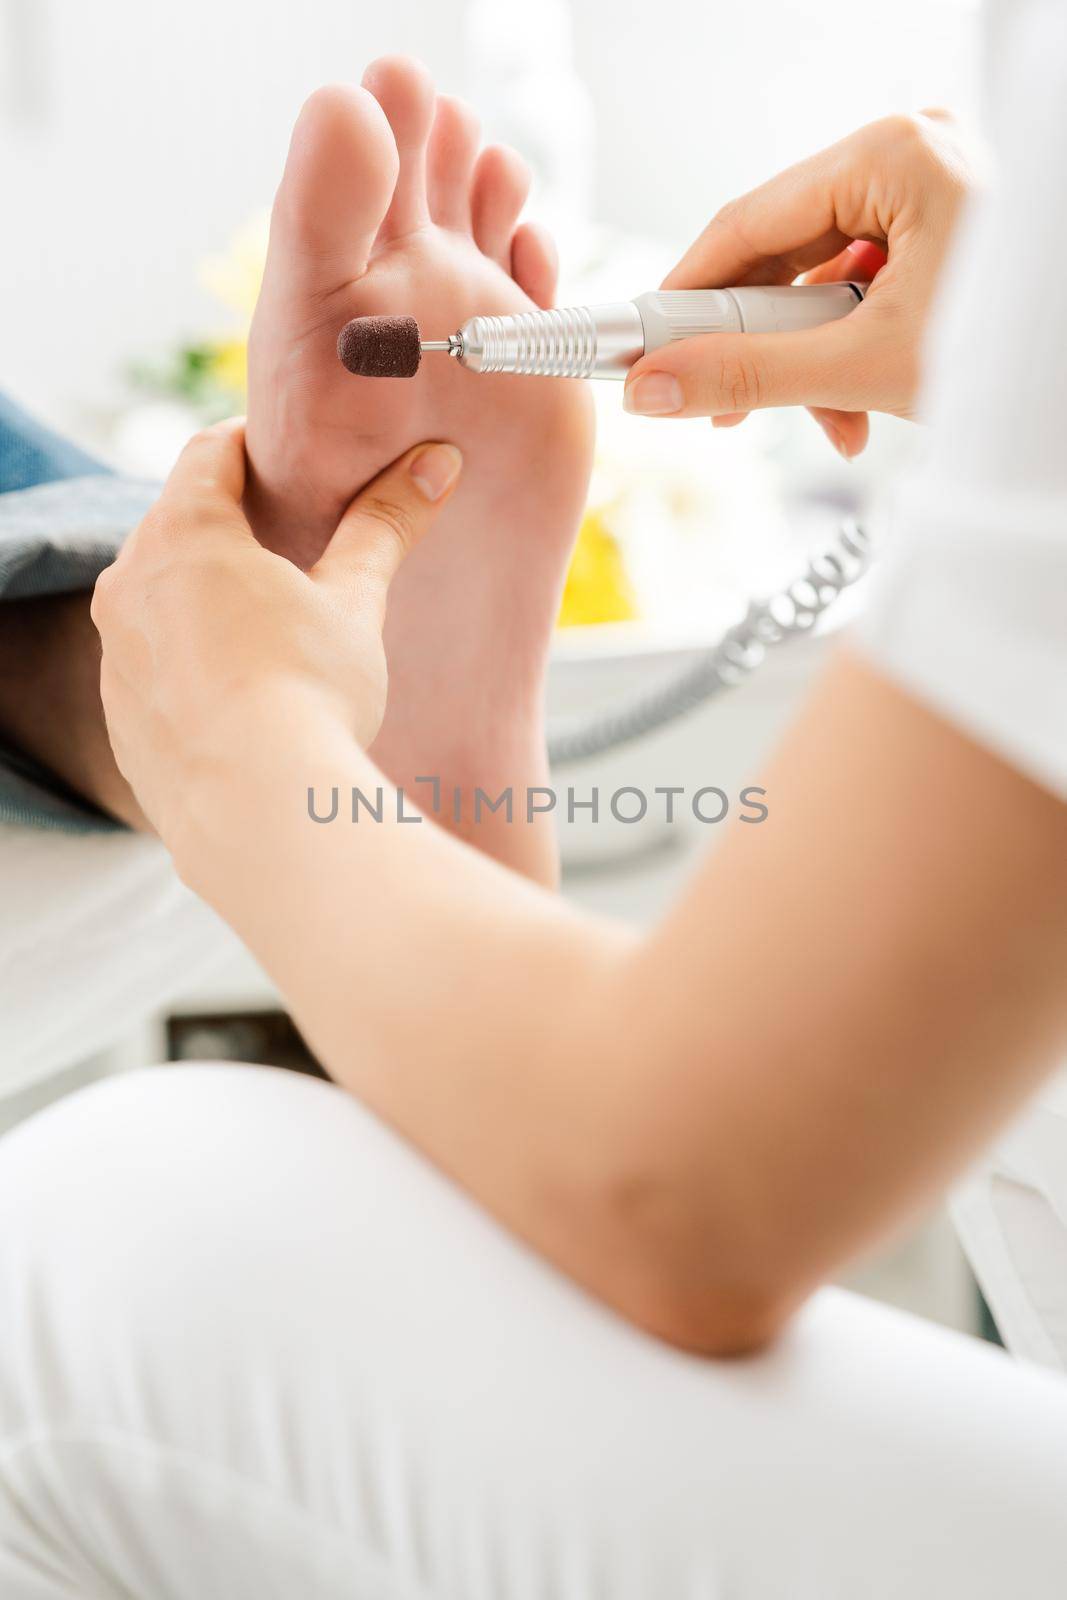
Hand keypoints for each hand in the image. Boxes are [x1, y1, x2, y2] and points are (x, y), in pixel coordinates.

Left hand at [91, 419, 460, 843]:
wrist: (258, 817)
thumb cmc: (311, 694)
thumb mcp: (356, 602)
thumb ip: (385, 526)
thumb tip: (437, 462)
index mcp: (183, 535)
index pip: (210, 453)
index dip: (256, 444)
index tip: (296, 456)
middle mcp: (129, 584)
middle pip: (178, 523)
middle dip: (232, 521)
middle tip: (294, 535)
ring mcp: (116, 655)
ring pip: (160, 597)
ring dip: (206, 593)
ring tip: (271, 619)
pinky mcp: (120, 717)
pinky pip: (153, 664)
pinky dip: (190, 659)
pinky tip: (243, 691)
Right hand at [623, 112, 973, 455]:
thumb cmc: (1022, 351)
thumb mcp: (869, 364)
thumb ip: (749, 375)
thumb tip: (654, 388)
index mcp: (891, 152)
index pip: (747, 221)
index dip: (684, 294)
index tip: (640, 349)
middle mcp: (909, 152)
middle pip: (782, 251)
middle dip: (758, 345)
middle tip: (717, 406)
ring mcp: (930, 185)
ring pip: (821, 277)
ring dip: (811, 361)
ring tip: (830, 422)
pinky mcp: (944, 225)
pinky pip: (864, 283)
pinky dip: (852, 348)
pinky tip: (863, 404)